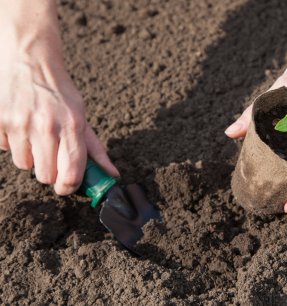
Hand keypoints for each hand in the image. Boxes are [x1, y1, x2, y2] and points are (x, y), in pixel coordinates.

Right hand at [0, 18, 118, 194]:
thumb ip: (95, 149)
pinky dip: (12, 143)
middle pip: (45, 176)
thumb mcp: (82, 117)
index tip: (67, 186)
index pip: (71, 173)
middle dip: (49, 171)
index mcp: (73, 126)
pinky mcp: (0, 120)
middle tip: (51, 154)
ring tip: (35, 135)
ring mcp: (21, 124)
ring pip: (24, 165)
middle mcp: (47, 126)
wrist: (31, 60)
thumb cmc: (60, 93)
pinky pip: (5, 149)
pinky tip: (20, 125)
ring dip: (31, 156)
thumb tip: (112, 174)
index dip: (69, 187)